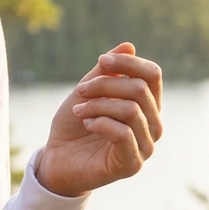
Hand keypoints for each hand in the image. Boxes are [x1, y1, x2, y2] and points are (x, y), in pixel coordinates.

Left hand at [34, 42, 162, 197]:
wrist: (56, 161)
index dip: (128, 62)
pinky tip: (87, 124)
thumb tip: (129, 45)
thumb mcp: (86, 93)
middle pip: (140, 90)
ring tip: (79, 111)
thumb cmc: (73, 127)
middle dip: (105, 85)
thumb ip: (105, 72)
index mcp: (146, 106)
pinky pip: (124, 133)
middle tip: (80, 91)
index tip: (101, 60)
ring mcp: (145, 146)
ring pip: (131, 110)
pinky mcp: (132, 164)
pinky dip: (101, 123)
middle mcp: (152, 125)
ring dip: (98, 105)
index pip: (152, 75)